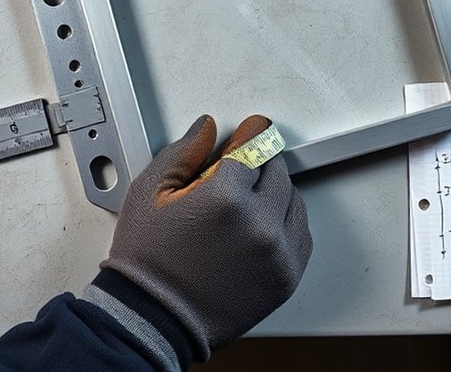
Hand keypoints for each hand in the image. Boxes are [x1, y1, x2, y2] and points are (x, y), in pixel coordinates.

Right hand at [101, 115, 311, 357]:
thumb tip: (207, 129)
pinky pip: (302, 233)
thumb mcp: (149, 194)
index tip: (251, 129)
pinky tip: (263, 224)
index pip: (252, 146)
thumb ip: (182, 153)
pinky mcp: (286, 277)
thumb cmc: (148, 263)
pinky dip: (287, 222)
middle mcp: (259, 224)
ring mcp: (277, 253)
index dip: (249, 134)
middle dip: (260, 162)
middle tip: (242, 168)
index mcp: (225, 198)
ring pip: (294, 199)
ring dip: (275, 191)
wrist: (155, 320)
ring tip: (248, 200)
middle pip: (277, 169)